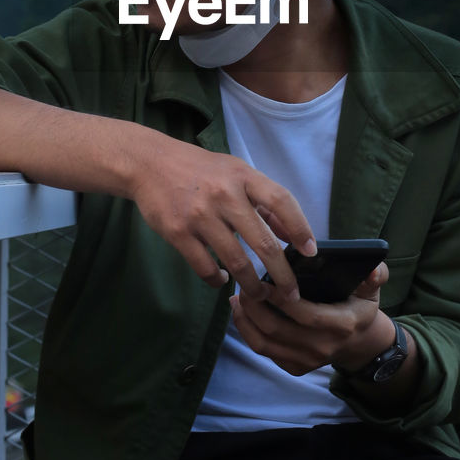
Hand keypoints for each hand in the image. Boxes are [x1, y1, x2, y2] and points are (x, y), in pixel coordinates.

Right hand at [128, 135, 315, 299]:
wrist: (150, 164)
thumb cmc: (200, 170)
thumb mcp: (235, 173)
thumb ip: (263, 202)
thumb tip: (292, 235)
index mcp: (243, 176)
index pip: (281, 202)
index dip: (300, 228)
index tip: (310, 252)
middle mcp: (224, 195)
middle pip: (263, 243)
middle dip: (282, 275)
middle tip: (291, 294)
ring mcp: (200, 216)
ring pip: (237, 262)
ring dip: (252, 286)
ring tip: (260, 295)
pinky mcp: (179, 233)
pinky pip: (206, 268)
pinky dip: (218, 280)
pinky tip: (223, 280)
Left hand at [229, 262, 391, 374]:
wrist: (359, 343)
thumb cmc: (359, 307)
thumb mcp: (372, 289)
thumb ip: (375, 275)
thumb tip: (372, 269)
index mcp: (341, 325)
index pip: (306, 314)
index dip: (280, 298)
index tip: (262, 279)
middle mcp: (323, 347)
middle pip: (277, 329)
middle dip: (254, 306)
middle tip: (242, 283)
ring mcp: (307, 360)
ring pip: (264, 344)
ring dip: (244, 320)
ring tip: (237, 298)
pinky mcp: (295, 367)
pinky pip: (265, 352)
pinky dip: (248, 332)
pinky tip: (243, 312)